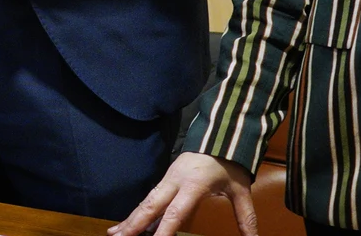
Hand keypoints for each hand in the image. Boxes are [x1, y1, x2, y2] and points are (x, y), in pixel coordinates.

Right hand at [109, 152, 256, 235]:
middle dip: (135, 223)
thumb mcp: (240, 190)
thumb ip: (246, 217)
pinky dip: (137, 211)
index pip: (176, 211)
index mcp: (195, 184)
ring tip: (114, 233)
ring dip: (130, 218)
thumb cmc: (229, 163)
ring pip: (146, 201)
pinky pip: (149, 197)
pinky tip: (127, 224)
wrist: (220, 134)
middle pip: (151, 205)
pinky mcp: (166, 179)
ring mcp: (168, 179)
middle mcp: (176, 181)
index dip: (164, 229)